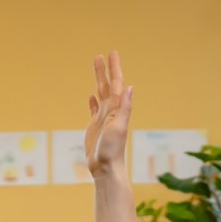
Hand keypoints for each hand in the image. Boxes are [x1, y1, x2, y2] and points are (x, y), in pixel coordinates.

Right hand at [85, 51, 133, 177]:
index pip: (116, 83)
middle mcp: (111, 110)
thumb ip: (124, 107)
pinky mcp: (94, 126)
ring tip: (95, 67)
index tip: (111, 53)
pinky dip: (93, 100)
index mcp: (117, 109)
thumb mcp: (119, 127)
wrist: (105, 167)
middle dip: (105, 70)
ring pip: (100, 93)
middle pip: (107, 85)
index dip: (114, 68)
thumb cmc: (112, 150)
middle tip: (102, 55)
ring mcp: (103, 118)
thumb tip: (128, 87)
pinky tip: (91, 95)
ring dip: (99, 80)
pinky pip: (94, 109)